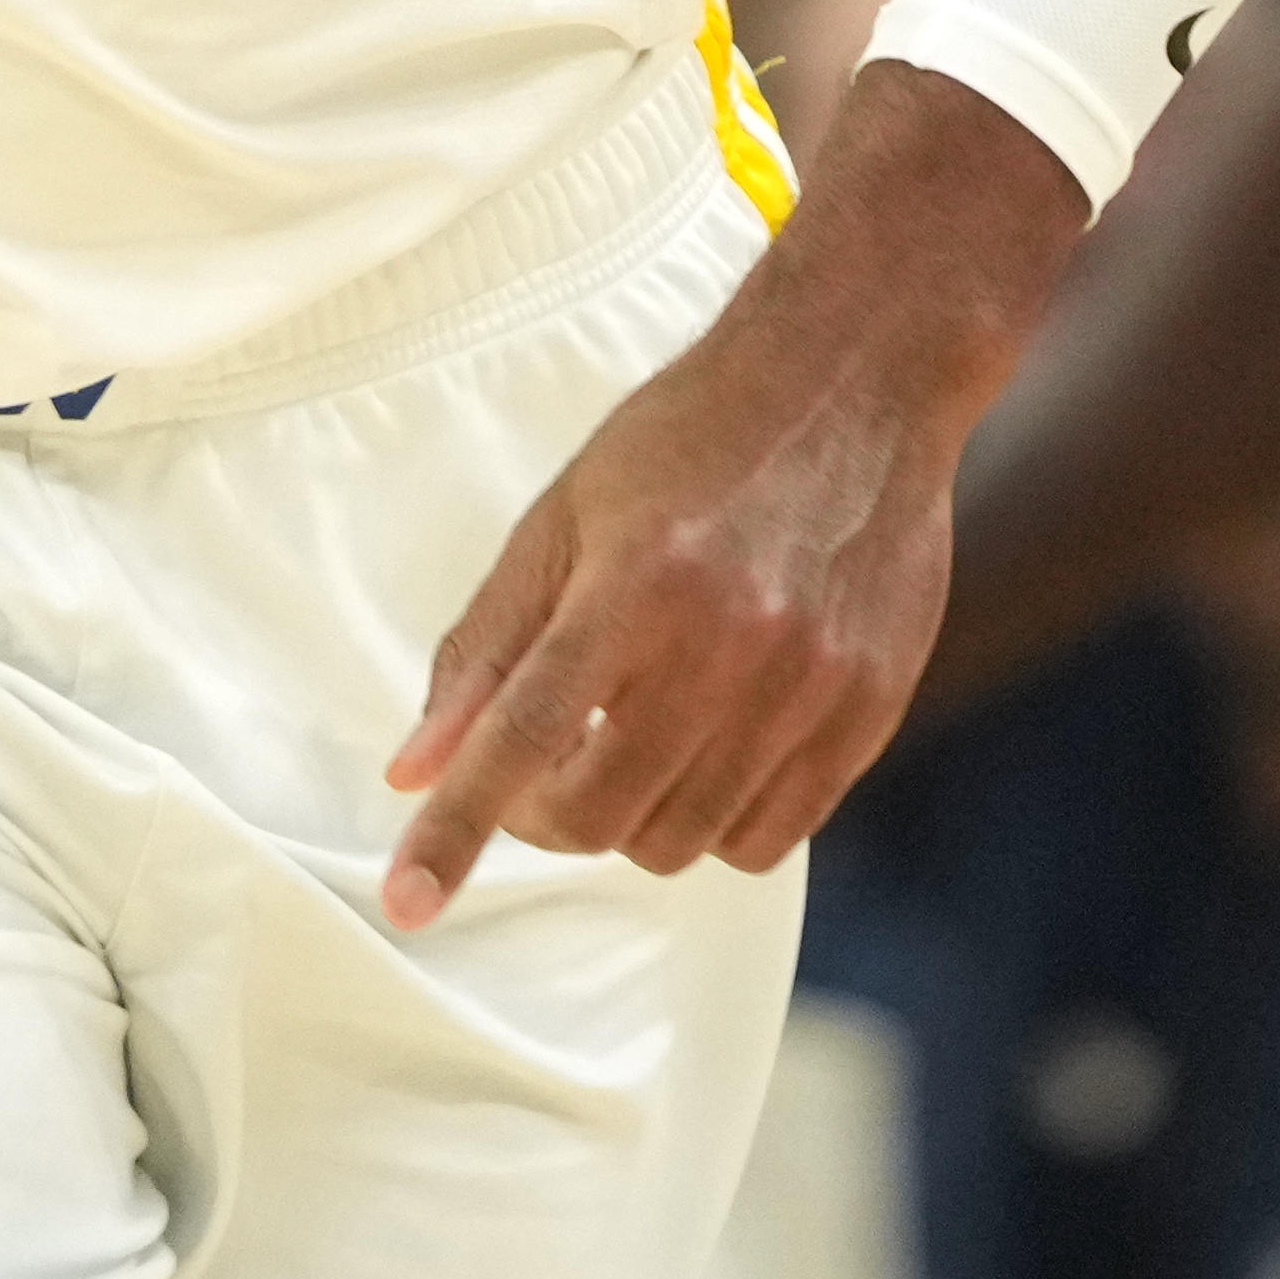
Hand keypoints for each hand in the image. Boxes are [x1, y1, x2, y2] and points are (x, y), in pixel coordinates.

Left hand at [381, 64, 1083, 928]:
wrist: (856, 379)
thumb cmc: (690, 439)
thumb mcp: (563, 517)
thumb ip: (487, 645)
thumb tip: (414, 766)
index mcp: (634, 584)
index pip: (524, 737)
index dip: (456, 829)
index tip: (409, 899)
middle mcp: (727, 644)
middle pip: (601, 816)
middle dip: (545, 817)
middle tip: (539, 769)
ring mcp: (809, 686)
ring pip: (683, 841)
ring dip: (630, 820)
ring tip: (629, 741)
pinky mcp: (870, 709)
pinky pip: (773, 837)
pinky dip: (717, 826)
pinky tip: (705, 754)